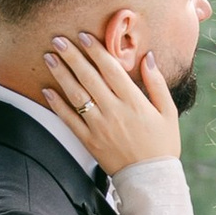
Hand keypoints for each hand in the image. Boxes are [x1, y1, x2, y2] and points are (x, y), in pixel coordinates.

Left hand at [45, 30, 182, 176]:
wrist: (150, 179)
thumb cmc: (163, 144)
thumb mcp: (168, 112)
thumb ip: (157, 83)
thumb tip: (148, 57)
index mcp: (134, 101)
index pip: (111, 69)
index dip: (96, 51)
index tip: (84, 36)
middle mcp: (114, 111)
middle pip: (89, 77)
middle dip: (72, 56)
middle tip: (58, 39)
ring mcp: (99, 126)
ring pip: (76, 94)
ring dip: (61, 74)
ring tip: (49, 57)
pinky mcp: (89, 140)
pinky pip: (69, 119)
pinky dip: (57, 104)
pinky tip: (47, 90)